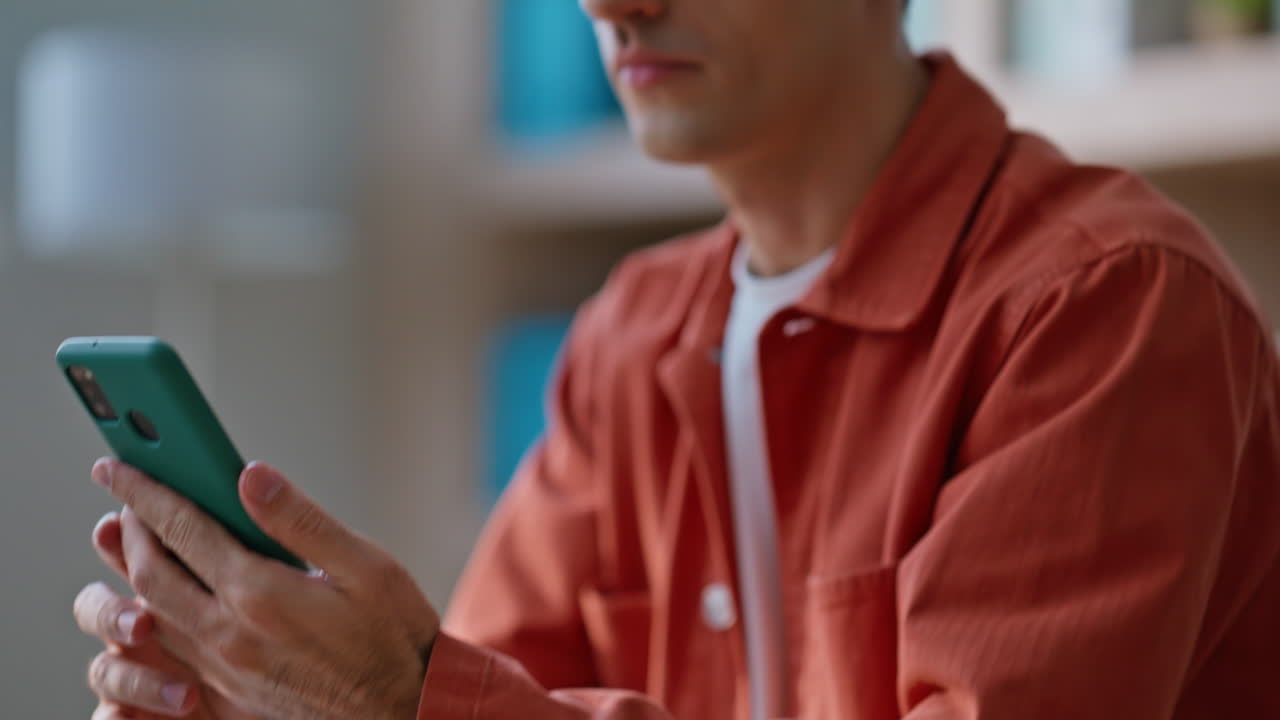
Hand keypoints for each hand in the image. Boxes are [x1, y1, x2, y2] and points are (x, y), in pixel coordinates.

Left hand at [90, 459, 439, 719]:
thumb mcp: (366, 566)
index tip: (119, 466)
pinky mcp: (228, 690)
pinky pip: (171, 646)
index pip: (183, 529)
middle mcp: (229, 633)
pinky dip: (154, 611)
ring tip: (138, 537)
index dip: (146, 491)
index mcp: (260, 594)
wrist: (402, 711)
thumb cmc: (392, 636)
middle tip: (126, 495)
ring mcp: (224, 667)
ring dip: (134, 569)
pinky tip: (165, 596)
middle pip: (151, 571)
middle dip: (131, 527)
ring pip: (152, 612)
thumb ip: (301, 520)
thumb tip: (250, 475)